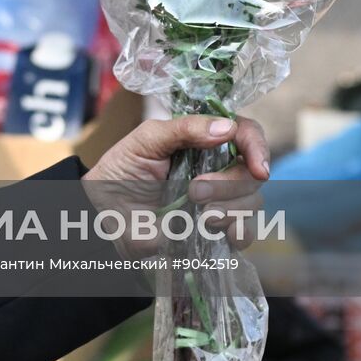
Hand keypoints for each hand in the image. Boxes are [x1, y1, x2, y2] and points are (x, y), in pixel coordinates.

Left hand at [81, 115, 270, 253]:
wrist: (103, 214)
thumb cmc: (121, 170)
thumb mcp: (146, 140)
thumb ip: (184, 129)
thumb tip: (227, 128)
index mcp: (204, 141)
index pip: (245, 134)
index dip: (256, 147)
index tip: (258, 166)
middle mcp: (218, 168)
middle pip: (252, 172)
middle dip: (229, 183)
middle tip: (194, 191)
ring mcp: (219, 201)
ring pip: (252, 202)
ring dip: (229, 208)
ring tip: (199, 214)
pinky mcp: (215, 230)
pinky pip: (244, 233)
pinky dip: (237, 232)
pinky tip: (213, 229)